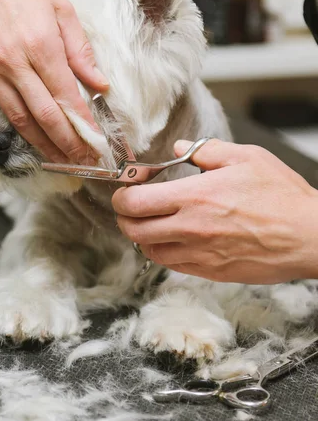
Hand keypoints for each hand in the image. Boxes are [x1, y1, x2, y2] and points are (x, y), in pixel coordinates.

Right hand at [0, 0, 107, 178]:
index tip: (98, 143)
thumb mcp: (62, 9)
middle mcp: (15, 63)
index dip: (85, 125)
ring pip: (19, 120)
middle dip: (69, 144)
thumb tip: (100, 84)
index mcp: (42, 46)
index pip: (67, 97)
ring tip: (60, 164)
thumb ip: (81, 50)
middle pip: (46, 115)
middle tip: (85, 162)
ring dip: (42, 147)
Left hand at [112, 139, 317, 283]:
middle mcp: (190, 228)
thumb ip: (206, 152)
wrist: (308, 236)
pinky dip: (165, 253)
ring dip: (142, 237)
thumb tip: (177, 149)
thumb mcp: (246, 158)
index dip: (121, 195)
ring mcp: (199, 253)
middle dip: (125, 217)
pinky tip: (174, 241)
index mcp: (194, 196)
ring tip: (152, 224)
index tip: (127, 188)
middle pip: (133, 230)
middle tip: (131, 208)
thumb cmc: (281, 197)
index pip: (135, 202)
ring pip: (149, 251)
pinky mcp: (211, 271)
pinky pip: (173, 266)